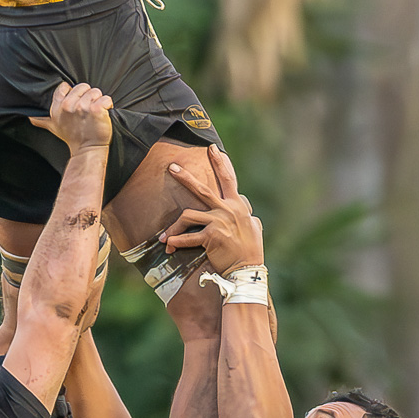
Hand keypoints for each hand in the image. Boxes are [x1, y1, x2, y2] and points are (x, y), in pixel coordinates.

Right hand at [30, 82, 113, 153]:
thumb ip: (41, 119)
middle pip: (83, 87)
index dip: (73, 93)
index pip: (64, 87)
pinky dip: (108, 105)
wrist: (87, 149)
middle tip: (86, 112)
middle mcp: (68, 105)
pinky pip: (106, 99)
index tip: (75, 104)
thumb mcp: (53, 127)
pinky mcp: (96, 109)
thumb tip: (28, 116)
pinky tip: (102, 115)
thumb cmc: (72, 136)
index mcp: (57, 107)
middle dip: (88, 97)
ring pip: (96, 91)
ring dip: (98, 101)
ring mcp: (82, 107)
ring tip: (94, 114)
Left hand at [162, 144, 264, 272]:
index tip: (211, 148)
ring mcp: (218, 222)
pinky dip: (177, 242)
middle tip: (172, 167)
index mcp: (238, 205)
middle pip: (202, 189)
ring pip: (188, 215)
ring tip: (164, 236)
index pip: (228, 179)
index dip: (220, 162)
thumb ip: (248, 216)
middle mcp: (228, 210)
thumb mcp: (254, 227)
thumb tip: (248, 211)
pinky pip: (188, 237)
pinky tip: (169, 245)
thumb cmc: (251, 249)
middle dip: (185, 177)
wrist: (247, 269)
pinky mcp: (211, 236)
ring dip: (173, 227)